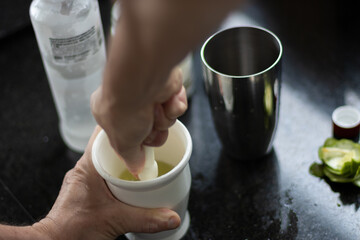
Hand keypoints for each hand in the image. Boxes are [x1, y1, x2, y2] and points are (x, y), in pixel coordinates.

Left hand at [32, 127, 180, 239]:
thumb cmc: (72, 229)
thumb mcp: (115, 220)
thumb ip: (146, 218)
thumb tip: (171, 216)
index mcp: (88, 166)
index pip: (104, 134)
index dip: (123, 125)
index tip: (141, 126)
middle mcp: (86, 167)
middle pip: (111, 145)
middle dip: (131, 143)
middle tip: (150, 143)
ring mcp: (87, 177)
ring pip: (110, 158)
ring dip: (127, 158)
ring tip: (146, 159)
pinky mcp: (90, 187)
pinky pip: (108, 172)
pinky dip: (122, 172)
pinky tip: (134, 180)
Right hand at [91, 67, 186, 174]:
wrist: (143, 81)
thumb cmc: (125, 108)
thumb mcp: (123, 143)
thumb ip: (130, 157)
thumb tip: (136, 169)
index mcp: (110, 113)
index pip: (127, 136)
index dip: (137, 143)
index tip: (141, 147)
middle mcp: (129, 102)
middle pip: (149, 130)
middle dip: (154, 133)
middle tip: (149, 128)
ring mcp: (148, 94)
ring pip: (165, 120)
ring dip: (164, 120)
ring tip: (155, 110)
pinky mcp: (166, 87)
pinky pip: (177, 107)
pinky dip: (174, 106)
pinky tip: (166, 100)